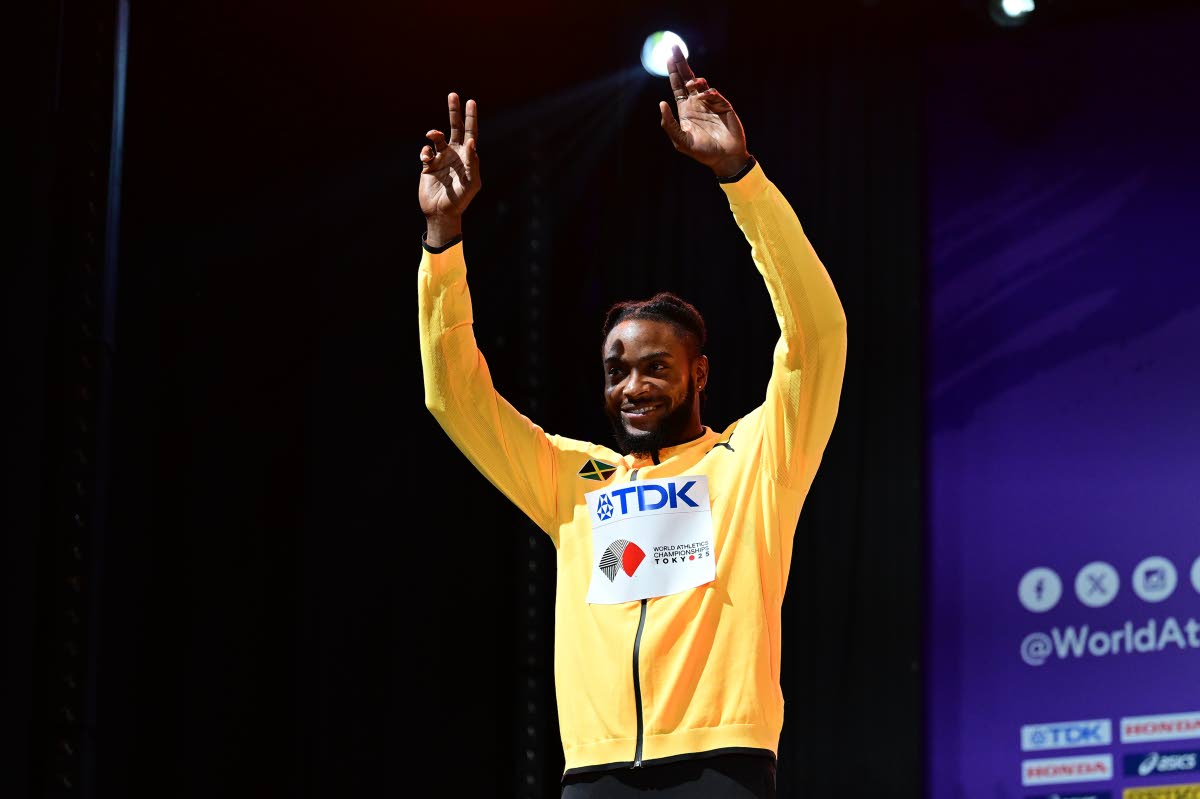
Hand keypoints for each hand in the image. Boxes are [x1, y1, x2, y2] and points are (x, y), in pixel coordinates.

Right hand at [419, 93, 480, 242]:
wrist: (441, 213)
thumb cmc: (460, 200)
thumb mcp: (471, 183)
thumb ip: (472, 162)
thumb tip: (470, 142)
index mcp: (467, 157)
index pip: (470, 133)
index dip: (471, 118)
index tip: (471, 102)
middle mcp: (455, 154)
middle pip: (455, 128)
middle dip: (454, 112)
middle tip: (453, 94)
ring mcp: (441, 159)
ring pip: (437, 138)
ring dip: (434, 133)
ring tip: (432, 135)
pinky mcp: (428, 165)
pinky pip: (425, 151)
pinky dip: (425, 151)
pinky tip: (426, 158)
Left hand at [658, 46, 749, 177]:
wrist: (724, 158)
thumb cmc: (702, 152)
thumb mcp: (681, 141)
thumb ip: (669, 124)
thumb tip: (662, 103)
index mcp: (685, 109)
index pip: (677, 86)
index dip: (672, 72)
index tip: (667, 57)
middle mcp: (697, 103)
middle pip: (687, 78)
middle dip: (681, 63)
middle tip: (674, 47)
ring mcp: (710, 103)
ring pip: (701, 83)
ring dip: (694, 79)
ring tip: (690, 83)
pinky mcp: (723, 105)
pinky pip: (714, 94)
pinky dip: (708, 93)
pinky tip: (703, 95)